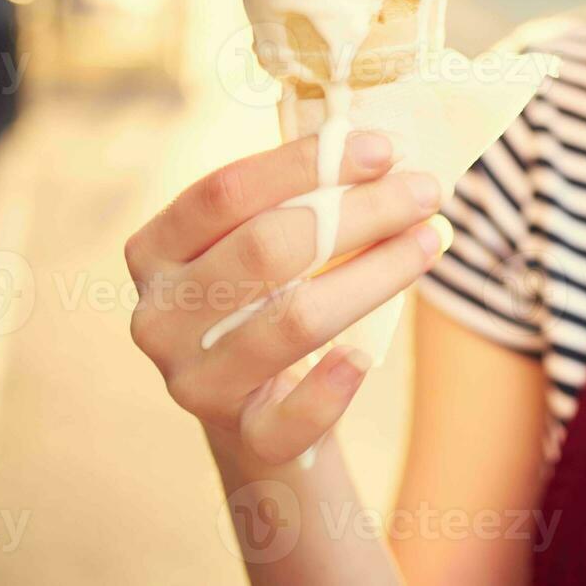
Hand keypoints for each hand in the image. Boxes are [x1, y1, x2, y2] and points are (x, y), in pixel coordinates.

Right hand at [124, 131, 448, 464]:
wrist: (264, 418)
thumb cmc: (271, 305)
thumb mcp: (266, 251)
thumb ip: (303, 202)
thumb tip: (389, 155)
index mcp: (155, 251)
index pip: (225, 192)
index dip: (304, 163)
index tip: (382, 147)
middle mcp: (159, 316)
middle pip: (266, 247)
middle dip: (358, 211)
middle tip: (424, 191)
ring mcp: (193, 382)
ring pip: (294, 319)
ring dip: (375, 274)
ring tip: (430, 241)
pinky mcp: (241, 437)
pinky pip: (292, 415)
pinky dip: (332, 385)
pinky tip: (365, 356)